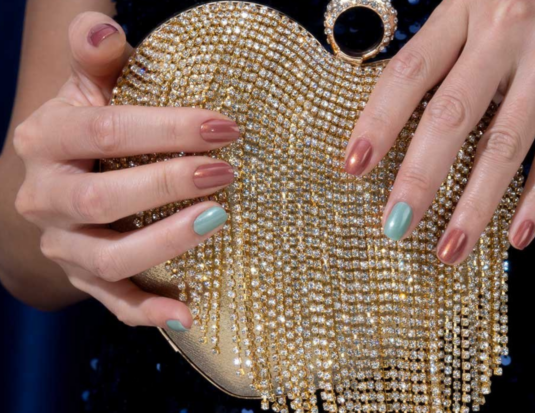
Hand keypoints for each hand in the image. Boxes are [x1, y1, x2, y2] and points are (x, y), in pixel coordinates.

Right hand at [13, 12, 238, 329]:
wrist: (62, 180)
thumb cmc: (90, 129)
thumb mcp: (87, 89)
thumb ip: (95, 59)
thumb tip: (103, 27)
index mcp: (46, 140)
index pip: (104, 132)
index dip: (166, 130)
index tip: (224, 127)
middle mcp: (45, 197)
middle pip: (102, 198)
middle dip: (168, 184)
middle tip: (225, 172)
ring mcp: (62, 245)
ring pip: (107, 257)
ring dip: (165, 243)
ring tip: (217, 220)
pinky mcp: (84, 279)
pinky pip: (112, 302)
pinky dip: (148, 312)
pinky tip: (187, 313)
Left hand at [345, 0, 534, 264]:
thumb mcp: (467, 4)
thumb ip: (435, 50)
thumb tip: (386, 118)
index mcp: (462, 11)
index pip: (408, 73)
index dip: (377, 121)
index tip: (352, 167)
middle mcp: (504, 34)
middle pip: (452, 115)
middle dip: (420, 177)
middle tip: (395, 225)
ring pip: (507, 143)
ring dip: (477, 204)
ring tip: (451, 249)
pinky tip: (518, 234)